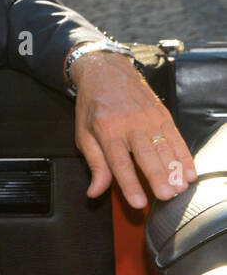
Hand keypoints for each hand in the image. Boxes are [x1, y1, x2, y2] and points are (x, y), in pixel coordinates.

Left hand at [73, 52, 196, 207]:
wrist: (106, 71)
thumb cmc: (92, 106)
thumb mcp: (83, 133)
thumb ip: (94, 164)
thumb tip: (94, 192)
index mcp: (106, 129)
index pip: (119, 161)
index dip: (129, 183)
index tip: (139, 203)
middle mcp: (129, 123)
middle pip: (146, 154)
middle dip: (157, 176)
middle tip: (166, 196)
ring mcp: (148, 118)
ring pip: (164, 147)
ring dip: (174, 170)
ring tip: (179, 189)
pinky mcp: (162, 114)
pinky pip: (176, 137)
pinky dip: (185, 156)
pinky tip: (190, 172)